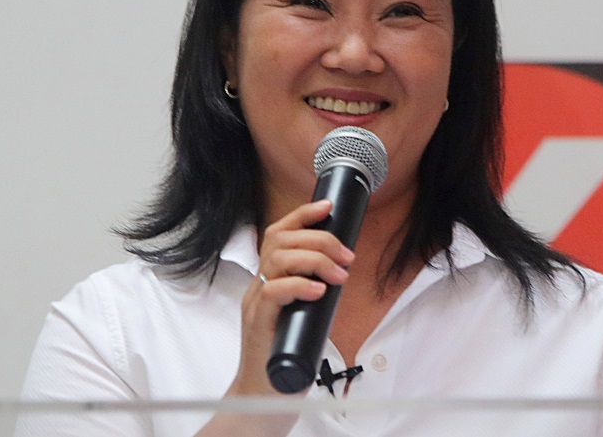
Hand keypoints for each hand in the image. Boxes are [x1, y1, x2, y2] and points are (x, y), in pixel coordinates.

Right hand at [227, 199, 354, 396]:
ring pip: (276, 260)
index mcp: (269, 279)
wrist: (263, 396)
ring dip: (314, 259)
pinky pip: (272, 293)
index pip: (278, 234)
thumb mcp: (303, 314)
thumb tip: (341, 270)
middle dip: (319, 239)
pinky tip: (318, 290)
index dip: (302, 215)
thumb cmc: (286, 355)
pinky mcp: (258, 326)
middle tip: (347, 255)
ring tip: (339, 274)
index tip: (328, 206)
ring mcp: (255, 304)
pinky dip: (298, 285)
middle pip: (280, 240)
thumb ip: (314, 291)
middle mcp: (258, 286)